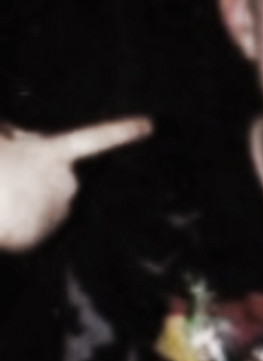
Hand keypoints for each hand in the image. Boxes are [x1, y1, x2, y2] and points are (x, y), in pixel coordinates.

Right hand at [0, 117, 152, 252]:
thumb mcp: (0, 141)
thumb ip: (15, 135)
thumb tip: (21, 136)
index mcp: (53, 154)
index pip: (96, 138)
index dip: (123, 130)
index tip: (149, 124)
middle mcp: (66, 182)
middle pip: (60, 179)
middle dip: (39, 181)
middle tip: (9, 182)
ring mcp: (58, 210)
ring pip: (46, 204)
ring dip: (28, 204)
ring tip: (3, 201)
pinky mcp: (44, 235)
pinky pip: (35, 227)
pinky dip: (20, 225)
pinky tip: (5, 220)